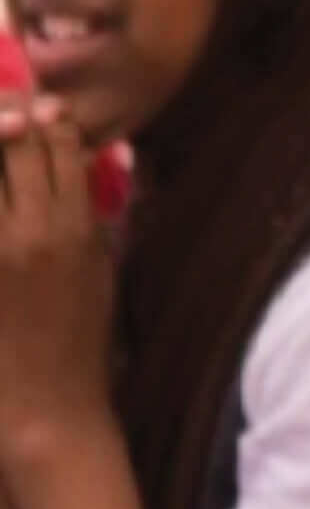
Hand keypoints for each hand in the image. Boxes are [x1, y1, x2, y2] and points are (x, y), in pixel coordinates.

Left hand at [0, 95, 115, 452]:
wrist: (46, 404)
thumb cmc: (81, 341)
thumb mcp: (102, 272)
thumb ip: (92, 215)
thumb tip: (99, 163)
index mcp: (74, 231)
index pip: (59, 150)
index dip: (47, 118)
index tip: (40, 103)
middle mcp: (30, 234)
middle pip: (12, 148)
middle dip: (6, 117)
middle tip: (5, 109)